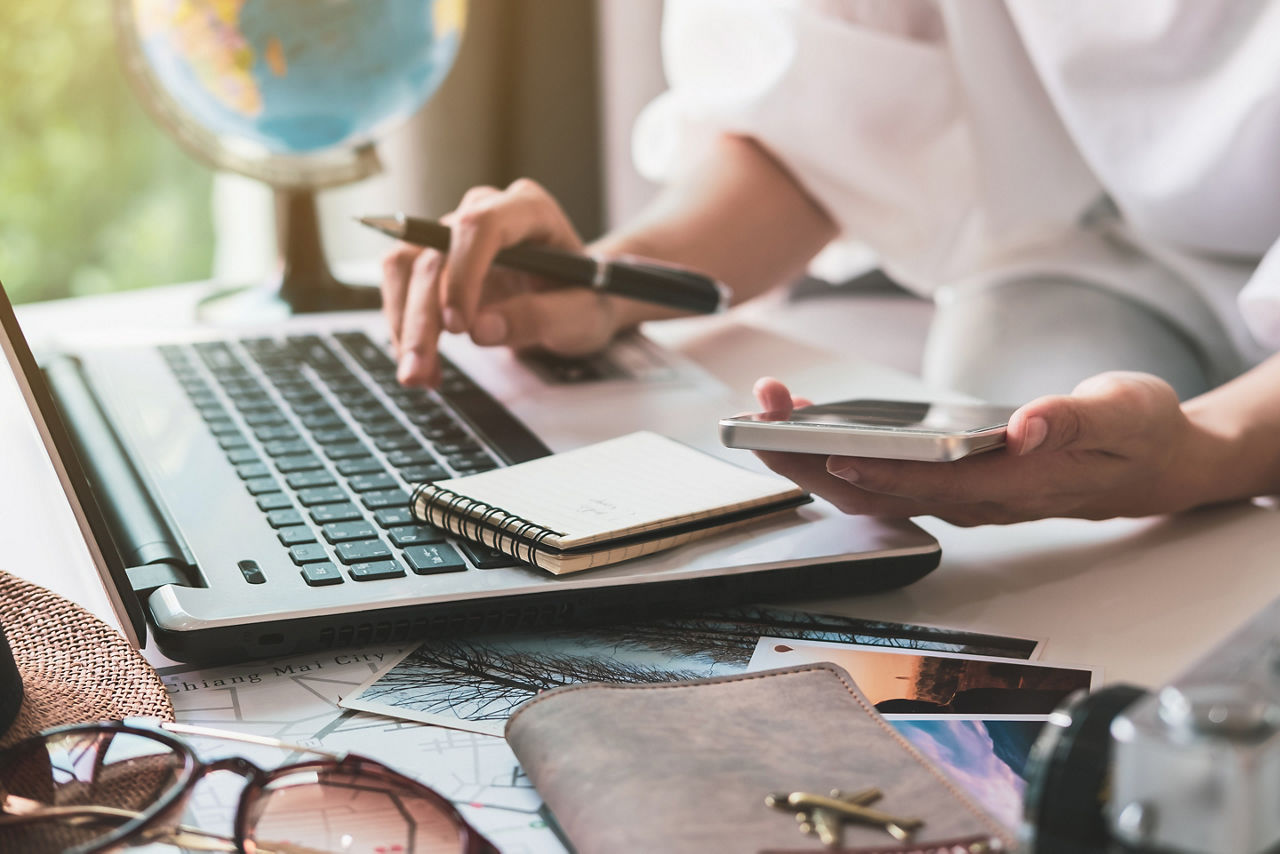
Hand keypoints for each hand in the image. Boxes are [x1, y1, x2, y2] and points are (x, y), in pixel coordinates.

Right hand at [380, 178, 623, 386]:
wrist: (575, 298)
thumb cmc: (585, 298)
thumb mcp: (582, 315)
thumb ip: (540, 317)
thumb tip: (480, 330)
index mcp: (529, 209)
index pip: (480, 226)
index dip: (462, 274)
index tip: (459, 327)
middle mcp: (485, 211)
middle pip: (434, 253)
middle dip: (422, 317)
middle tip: (420, 370)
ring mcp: (455, 233)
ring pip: (406, 267)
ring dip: (403, 324)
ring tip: (419, 375)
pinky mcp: (435, 259)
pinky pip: (402, 285)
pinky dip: (405, 329)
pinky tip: (425, 365)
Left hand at [749, 373, 1220, 525]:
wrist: (1153, 464)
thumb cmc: (1137, 437)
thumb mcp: (1123, 414)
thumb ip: (1074, 420)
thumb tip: (1029, 424)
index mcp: (1014, 486)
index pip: (933, 487)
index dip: (881, 473)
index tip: (833, 452)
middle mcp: (975, 500)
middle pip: (879, 492)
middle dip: (814, 457)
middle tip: (763, 415)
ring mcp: (957, 495)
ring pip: (869, 486)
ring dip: (812, 453)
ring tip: (770, 407)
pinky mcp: (949, 482)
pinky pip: (880, 474)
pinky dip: (836, 449)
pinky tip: (808, 420)